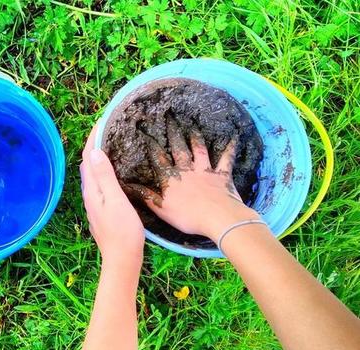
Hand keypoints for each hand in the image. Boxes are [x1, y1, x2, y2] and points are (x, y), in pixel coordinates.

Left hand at [80, 126, 144, 269]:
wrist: (122, 260)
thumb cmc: (123, 231)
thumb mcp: (115, 200)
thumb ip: (105, 176)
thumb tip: (93, 152)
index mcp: (92, 190)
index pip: (88, 157)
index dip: (93, 138)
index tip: (102, 121)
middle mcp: (89, 195)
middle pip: (88, 164)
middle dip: (95, 145)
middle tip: (108, 128)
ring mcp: (95, 204)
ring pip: (94, 174)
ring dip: (99, 158)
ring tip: (111, 145)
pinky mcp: (102, 211)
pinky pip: (100, 184)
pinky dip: (104, 171)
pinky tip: (114, 172)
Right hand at [125, 126, 259, 241]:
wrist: (217, 218)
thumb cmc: (187, 216)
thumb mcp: (161, 209)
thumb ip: (146, 196)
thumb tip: (128, 186)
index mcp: (171, 178)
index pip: (159, 160)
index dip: (153, 147)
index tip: (148, 134)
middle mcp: (187, 170)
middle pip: (179, 149)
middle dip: (173, 133)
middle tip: (171, 119)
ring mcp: (205, 171)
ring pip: (199, 150)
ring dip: (196, 138)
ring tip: (193, 127)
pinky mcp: (222, 175)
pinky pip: (226, 159)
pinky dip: (229, 149)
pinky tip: (233, 138)